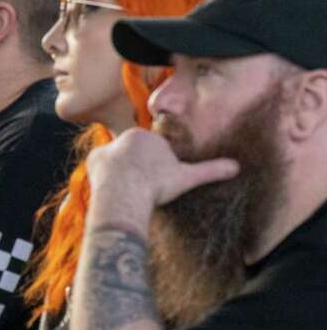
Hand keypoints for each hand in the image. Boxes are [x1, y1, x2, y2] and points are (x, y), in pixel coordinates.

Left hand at [87, 127, 238, 207]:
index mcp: (147, 137)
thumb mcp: (186, 177)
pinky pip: (99, 168)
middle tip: (142, 188)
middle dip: (138, 171)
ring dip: (121, 175)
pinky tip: (111, 187)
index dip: (155, 171)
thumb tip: (236, 167)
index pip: (153, 153)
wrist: (125, 193)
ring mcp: (108, 147)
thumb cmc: (156, 185)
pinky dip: (104, 177)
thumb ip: (209, 170)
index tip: (155, 183)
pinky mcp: (93, 159)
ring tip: (128, 190)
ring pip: (117, 162)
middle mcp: (125, 137)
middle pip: (134, 157)